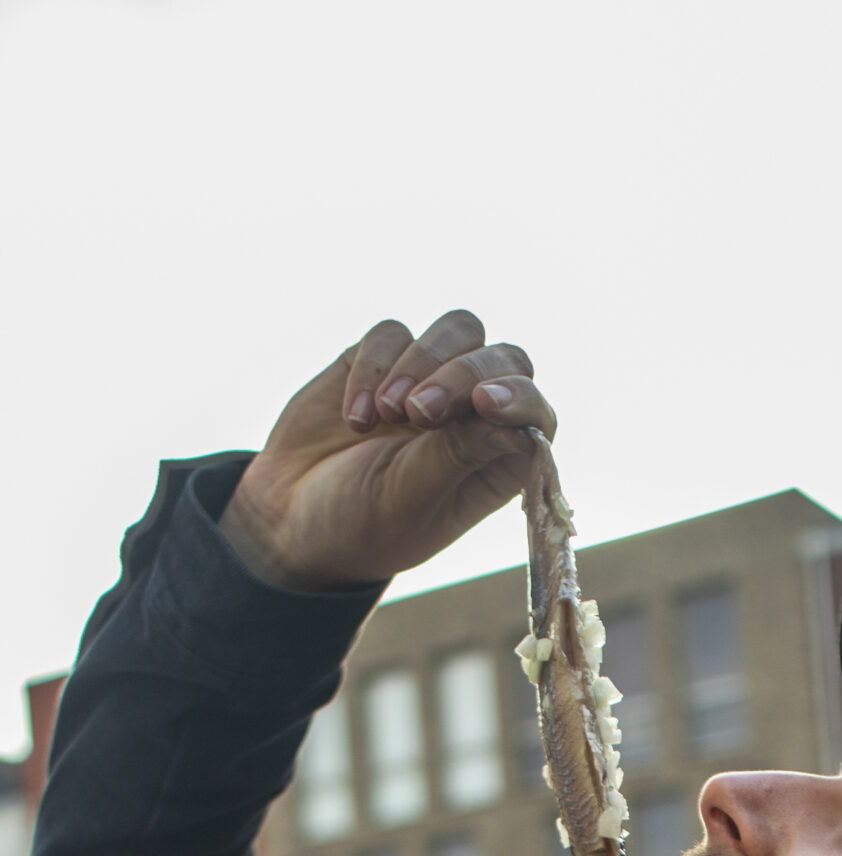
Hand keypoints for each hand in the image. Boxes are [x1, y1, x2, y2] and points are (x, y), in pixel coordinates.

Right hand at [219, 307, 556, 592]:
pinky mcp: (383, 359)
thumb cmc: (363, 525)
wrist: (290, 519)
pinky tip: (353, 416)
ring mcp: (431, 380)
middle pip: (504, 358)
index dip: (521, 399)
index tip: (485, 404)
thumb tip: (517, 424)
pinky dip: (373, 368)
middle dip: (465, 373)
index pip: (537, 413)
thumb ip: (457, 454)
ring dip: (423, 361)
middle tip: (419, 412)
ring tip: (386, 413)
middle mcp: (474, 416)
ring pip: (458, 330)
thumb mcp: (410, 500)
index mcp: (496, 461)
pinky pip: (392, 335)